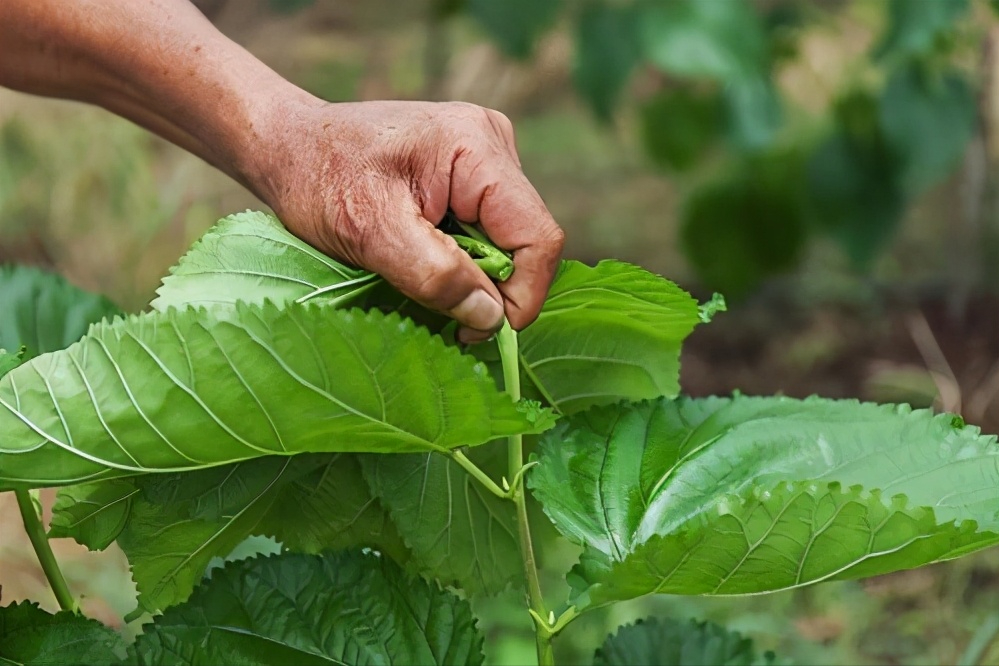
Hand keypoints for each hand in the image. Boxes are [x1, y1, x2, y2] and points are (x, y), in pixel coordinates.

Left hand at [258, 100, 564, 342]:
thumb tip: (491, 317)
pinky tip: (424, 260)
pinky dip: (464, 259)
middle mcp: (492, 143)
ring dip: (475, 274)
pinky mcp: (472, 172)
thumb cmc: (319, 179)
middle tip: (446, 318)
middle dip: (493, 287)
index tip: (478, 333)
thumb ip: (435, 274)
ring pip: (508, 240)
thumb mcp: (370, 232)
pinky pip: (488, 231)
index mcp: (476, 146)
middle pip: (526, 240)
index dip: (522, 295)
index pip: (537, 236)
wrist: (289, 145)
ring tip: (422, 280)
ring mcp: (485, 156)